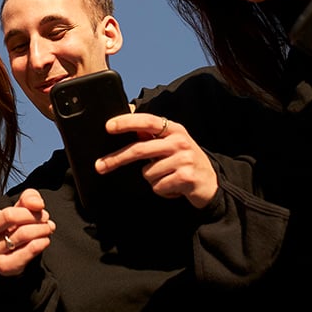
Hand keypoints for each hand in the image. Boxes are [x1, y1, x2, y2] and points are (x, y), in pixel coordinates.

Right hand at [0, 190, 54, 276]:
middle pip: (9, 216)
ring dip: (41, 229)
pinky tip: (44, 240)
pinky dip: (41, 243)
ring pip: (22, 234)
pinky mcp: (3, 267)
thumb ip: (28, 198)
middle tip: (44, 216)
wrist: (20, 255)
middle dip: (33, 215)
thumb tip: (36, 204)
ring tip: (48, 228)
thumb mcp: (21, 207)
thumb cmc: (17, 227)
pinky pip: (27, 251)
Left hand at [96, 113, 218, 208]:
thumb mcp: (171, 143)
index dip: (127, 122)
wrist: (211, 184)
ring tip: (166, 177)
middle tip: (100, 166)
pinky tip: (174, 187)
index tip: (108, 126)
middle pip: (140, 149)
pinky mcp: (186, 177)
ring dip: (152, 180)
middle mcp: (179, 141)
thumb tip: (127, 121)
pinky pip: (158, 186)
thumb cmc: (184, 161)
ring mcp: (184, 159)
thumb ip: (151, 136)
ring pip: (147, 173)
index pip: (147, 121)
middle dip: (116, 159)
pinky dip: (161, 190)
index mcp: (174, 129)